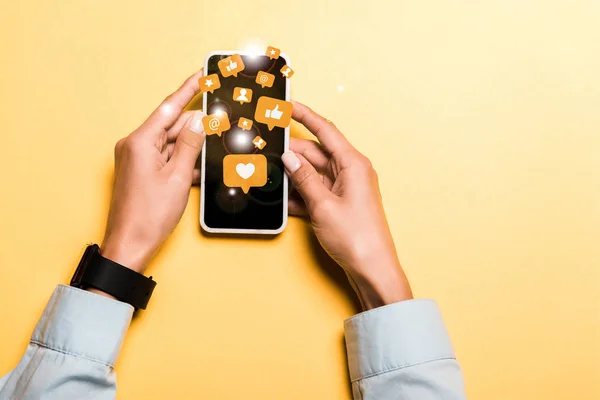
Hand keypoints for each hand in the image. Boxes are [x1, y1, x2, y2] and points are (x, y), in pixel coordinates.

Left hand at [101, 70, 205, 273]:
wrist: (130, 246)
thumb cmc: (148, 216)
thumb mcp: (177, 177)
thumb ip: (191, 144)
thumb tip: (200, 120)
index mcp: (140, 141)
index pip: (170, 107)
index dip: (189, 90)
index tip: (203, 75)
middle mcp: (135, 146)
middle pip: (173, 126)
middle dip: (197, 126)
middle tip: (222, 120)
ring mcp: (138, 160)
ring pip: (172, 144)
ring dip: (192, 147)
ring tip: (215, 146)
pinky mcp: (142, 172)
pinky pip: (166, 158)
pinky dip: (183, 161)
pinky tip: (200, 167)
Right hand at [282, 101, 412, 309]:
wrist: (372, 269)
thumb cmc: (357, 238)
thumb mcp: (323, 205)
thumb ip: (304, 179)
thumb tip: (289, 158)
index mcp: (353, 164)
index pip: (325, 130)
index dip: (305, 115)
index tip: (287, 105)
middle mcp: (350, 172)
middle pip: (315, 153)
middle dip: (291, 152)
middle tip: (266, 150)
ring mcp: (345, 189)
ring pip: (312, 173)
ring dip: (293, 176)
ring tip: (268, 174)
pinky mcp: (339, 205)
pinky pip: (315, 191)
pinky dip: (300, 194)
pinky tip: (282, 199)